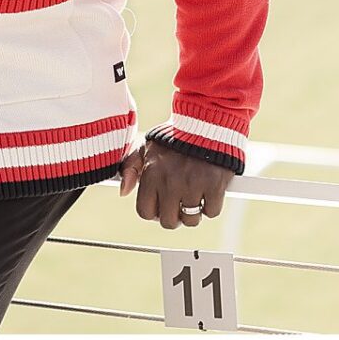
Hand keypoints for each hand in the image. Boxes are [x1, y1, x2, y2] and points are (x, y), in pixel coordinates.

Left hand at [119, 141, 234, 230]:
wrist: (207, 118)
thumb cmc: (175, 134)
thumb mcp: (147, 146)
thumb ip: (130, 167)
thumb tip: (123, 192)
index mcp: (152, 174)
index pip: (145, 212)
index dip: (154, 213)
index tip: (162, 207)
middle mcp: (170, 183)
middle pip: (168, 221)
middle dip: (175, 216)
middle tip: (181, 205)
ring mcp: (193, 185)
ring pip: (191, 219)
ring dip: (194, 213)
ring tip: (196, 197)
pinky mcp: (215, 185)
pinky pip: (212, 211)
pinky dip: (212, 205)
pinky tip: (210, 192)